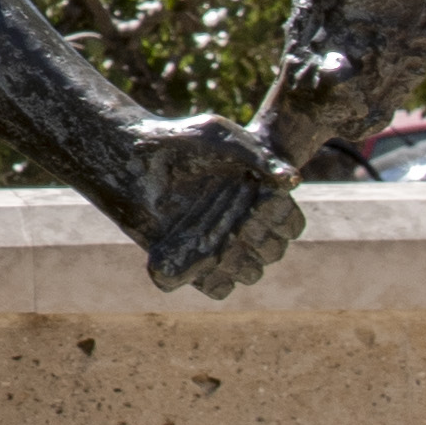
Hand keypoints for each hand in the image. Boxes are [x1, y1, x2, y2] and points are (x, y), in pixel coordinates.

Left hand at [127, 114, 303, 299]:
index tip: (261, 202)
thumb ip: (259, 156)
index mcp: (259, 198)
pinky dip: (213, 279)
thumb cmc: (180, 140)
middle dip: (262, 242)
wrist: (133, 157)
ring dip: (239, 262)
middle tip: (239, 222)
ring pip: (249, 273)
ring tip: (218, 241)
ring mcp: (218, 245)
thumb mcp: (221, 137)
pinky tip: (199, 258)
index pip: (290, 225)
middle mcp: (243, 224)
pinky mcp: (192, 261)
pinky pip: (217, 287)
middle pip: (273, 252)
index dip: (284, 220)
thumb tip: (293, 180)